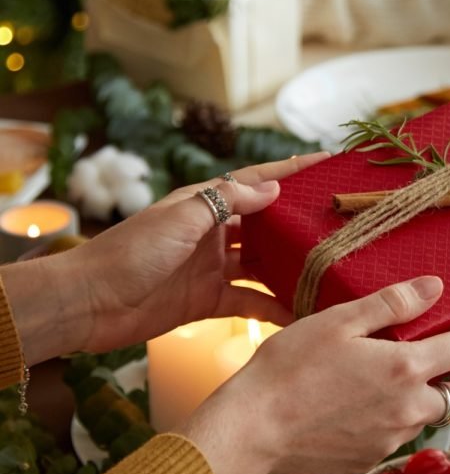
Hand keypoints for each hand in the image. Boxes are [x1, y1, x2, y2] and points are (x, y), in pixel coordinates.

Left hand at [62, 152, 330, 353]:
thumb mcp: (180, 219)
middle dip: (298, 223)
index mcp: (203, 204)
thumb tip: (272, 188)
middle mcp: (213, 233)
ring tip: (327, 270)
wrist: (87, 304)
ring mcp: (212, 268)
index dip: (289, 170)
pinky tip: (299, 312)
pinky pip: (250, 301)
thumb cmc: (128, 253)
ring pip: (263, 264)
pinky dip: (272, 307)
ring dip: (290, 268)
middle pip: (266, 224)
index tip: (326, 161)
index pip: (254, 180)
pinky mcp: (208, 301)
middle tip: (339, 224)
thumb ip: (226, 202)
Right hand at [182, 276, 449, 473]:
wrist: (249, 431)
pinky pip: (399, 432)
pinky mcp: (369, 458)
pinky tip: (370, 399)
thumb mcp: (339, 321)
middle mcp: (408, 410)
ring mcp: (390, 439)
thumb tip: (435, 288)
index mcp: (405, 370)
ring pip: (428, 414)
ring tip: (406, 370)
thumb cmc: (287, 369)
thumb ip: (392, 305)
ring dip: (430, 393)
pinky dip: (399, 413)